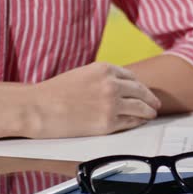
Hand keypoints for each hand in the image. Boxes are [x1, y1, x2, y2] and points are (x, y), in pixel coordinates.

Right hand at [27, 63, 161, 137]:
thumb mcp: (82, 74)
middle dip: (150, 98)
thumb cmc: (53, 93)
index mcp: (105, 69)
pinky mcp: (107, 123)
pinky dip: (137, 122)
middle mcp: (111, 85)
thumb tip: (118, 87)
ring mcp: (111, 104)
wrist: (37, 108)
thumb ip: (101, 78)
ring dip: (148, 111)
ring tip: (151, 114)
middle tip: (155, 103)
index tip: (144, 91)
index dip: (140, 86)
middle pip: (141, 92)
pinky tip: (139, 122)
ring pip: (140, 108)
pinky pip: (130, 123)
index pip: (131, 77)